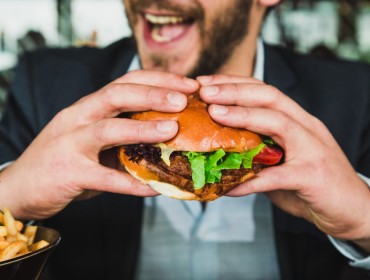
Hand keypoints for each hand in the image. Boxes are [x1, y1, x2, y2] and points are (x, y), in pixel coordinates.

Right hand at [0, 70, 198, 219]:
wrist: (19, 187)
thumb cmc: (64, 160)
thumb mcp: (92, 139)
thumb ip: (122, 136)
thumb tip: (166, 139)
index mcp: (88, 107)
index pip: (125, 82)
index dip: (158, 80)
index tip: (187, 85)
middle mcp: (78, 117)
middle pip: (116, 94)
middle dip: (153, 93)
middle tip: (184, 99)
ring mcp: (70, 144)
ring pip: (108, 129)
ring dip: (143, 128)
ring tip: (172, 130)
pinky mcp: (68, 173)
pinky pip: (105, 179)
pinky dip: (132, 184)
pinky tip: (156, 188)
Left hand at [197, 74, 369, 249]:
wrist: (353, 210)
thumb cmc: (313, 184)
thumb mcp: (284, 161)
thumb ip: (259, 153)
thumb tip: (221, 153)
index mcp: (298, 120)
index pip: (265, 91)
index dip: (235, 83)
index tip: (206, 83)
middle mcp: (306, 128)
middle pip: (270, 96)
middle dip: (235, 90)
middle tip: (204, 90)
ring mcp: (313, 149)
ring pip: (277, 121)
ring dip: (242, 115)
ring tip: (214, 113)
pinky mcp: (313, 176)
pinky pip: (275, 176)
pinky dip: (249, 180)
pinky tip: (227, 186)